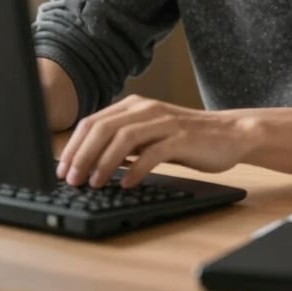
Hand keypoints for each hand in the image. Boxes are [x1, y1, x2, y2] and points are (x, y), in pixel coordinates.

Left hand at [55, 95, 250, 188]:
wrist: (229, 134)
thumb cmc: (187, 139)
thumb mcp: (149, 135)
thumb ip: (123, 142)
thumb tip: (88, 163)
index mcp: (134, 106)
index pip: (93, 122)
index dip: (74, 146)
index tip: (61, 170)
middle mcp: (146, 109)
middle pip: (103, 128)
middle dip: (82, 155)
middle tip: (72, 180)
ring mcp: (164, 122)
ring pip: (124, 138)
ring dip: (104, 163)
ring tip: (94, 183)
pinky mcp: (182, 138)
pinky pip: (153, 153)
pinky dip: (136, 169)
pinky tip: (127, 184)